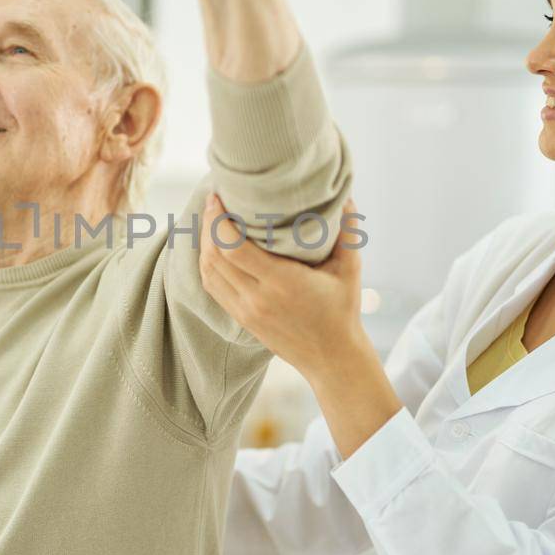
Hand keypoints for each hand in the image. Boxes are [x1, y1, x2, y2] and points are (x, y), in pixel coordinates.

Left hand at [199, 193, 368, 382]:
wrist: (332, 358)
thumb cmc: (342, 310)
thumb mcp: (350, 269)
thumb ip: (348, 231)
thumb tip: (343, 196)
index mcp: (282, 282)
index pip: (233, 248)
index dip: (218, 220)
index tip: (217, 197)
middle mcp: (258, 298)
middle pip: (215, 256)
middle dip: (208, 225)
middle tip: (213, 202)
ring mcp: (246, 311)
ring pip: (209, 272)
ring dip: (204, 244)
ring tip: (210, 221)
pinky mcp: (241, 319)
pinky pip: (212, 287)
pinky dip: (207, 265)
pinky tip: (212, 248)